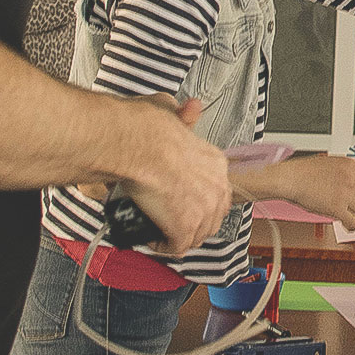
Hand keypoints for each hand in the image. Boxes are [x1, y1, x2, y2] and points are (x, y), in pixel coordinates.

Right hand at [127, 96, 232, 255]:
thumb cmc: (148, 130)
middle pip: (212, 216)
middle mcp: (216, 187)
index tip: (183, 201)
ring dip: (178, 235)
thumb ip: (185, 115)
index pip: (217, 191)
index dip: (199, 199)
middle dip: (193, 221)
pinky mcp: (185, 227)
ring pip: (196, 234)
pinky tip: (152, 238)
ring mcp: (203, 209)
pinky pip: (177, 247)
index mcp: (216, 163)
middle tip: (172, 220)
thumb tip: (191, 107)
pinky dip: (162, 246)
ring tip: (161, 230)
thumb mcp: (175, 115)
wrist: (138, 144)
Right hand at [243, 154, 354, 229]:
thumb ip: (346, 173)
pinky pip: (354, 222)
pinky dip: (351, 226)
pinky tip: (346, 225)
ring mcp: (346, 193)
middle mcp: (351, 179)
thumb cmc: (303, 171)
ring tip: (347, 214)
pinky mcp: (338, 208)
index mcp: (351, 165)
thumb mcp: (331, 163)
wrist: (290, 178)